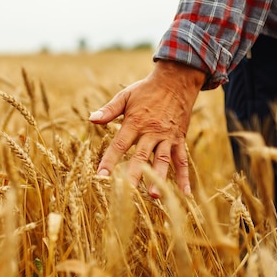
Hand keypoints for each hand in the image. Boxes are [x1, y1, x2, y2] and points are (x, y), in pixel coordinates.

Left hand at [89, 60, 204, 196]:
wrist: (176, 80)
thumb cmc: (147, 89)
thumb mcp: (125, 96)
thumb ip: (109, 110)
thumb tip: (91, 119)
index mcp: (135, 122)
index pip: (119, 145)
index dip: (109, 161)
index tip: (101, 176)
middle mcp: (151, 132)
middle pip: (140, 156)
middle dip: (133, 174)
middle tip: (126, 192)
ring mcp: (167, 137)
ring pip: (162, 160)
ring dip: (158, 177)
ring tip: (153, 196)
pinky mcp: (179, 139)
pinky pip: (182, 160)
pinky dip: (184, 177)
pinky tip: (185, 193)